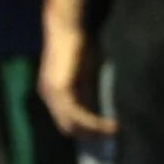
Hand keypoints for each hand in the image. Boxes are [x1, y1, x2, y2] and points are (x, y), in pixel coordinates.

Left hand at [38, 20, 116, 139]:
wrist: (67, 27)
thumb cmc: (77, 45)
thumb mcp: (84, 74)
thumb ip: (86, 91)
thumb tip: (95, 109)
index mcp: (52, 94)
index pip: (66, 121)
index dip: (85, 130)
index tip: (105, 132)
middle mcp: (48, 97)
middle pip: (67, 128)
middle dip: (90, 135)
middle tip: (112, 135)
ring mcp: (52, 95)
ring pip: (73, 125)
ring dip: (95, 131)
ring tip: (115, 130)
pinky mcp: (61, 90)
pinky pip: (77, 114)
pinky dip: (94, 122)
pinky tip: (109, 123)